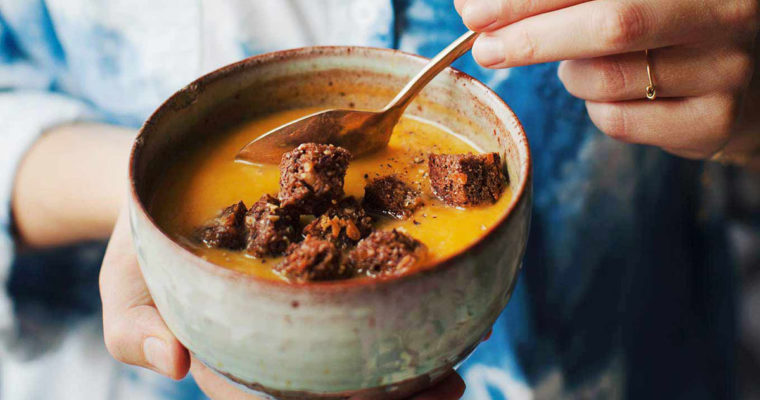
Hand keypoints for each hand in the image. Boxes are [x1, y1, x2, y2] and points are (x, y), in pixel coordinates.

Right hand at [100, 207, 464, 398]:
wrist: (166, 197)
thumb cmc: (146, 243)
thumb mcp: (123, 282)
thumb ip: (133, 326)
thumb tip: (172, 363)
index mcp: (234, 360)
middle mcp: (276, 345)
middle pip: (335, 388)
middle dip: (392, 398)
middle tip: (450, 385)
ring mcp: (301, 317)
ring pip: (358, 358)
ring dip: (411, 368)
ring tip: (460, 359)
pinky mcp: (321, 281)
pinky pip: (365, 309)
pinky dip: (406, 315)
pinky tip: (443, 311)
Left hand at [455, 0, 759, 165]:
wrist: (744, 81)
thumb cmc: (668, 26)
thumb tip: (476, 4)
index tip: (474, 10)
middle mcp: (725, 10)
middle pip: (612, 23)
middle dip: (531, 36)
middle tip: (484, 45)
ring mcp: (726, 68)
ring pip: (605, 78)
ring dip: (570, 74)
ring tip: (581, 64)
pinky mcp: (713, 121)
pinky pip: (617, 119)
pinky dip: (594, 107)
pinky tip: (614, 93)